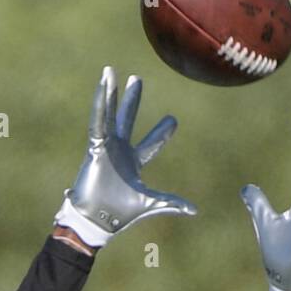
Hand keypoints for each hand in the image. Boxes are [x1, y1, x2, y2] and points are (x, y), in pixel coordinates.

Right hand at [55, 66, 196, 247]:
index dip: (162, 133)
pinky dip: (99, 105)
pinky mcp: (95, 148)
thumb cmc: (121, 213)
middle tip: (136, 79)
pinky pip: (97, 122)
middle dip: (132, 99)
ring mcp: (107, 148)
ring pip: (109, 114)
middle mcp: (120, 151)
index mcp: (133, 163)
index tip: (173, 119)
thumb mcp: (151, 203)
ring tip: (110, 70)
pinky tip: (101, 86)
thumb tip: (195, 210)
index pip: (151, 144)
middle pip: (128, 119)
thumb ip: (171, 202)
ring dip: (110, 93)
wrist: (99, 219)